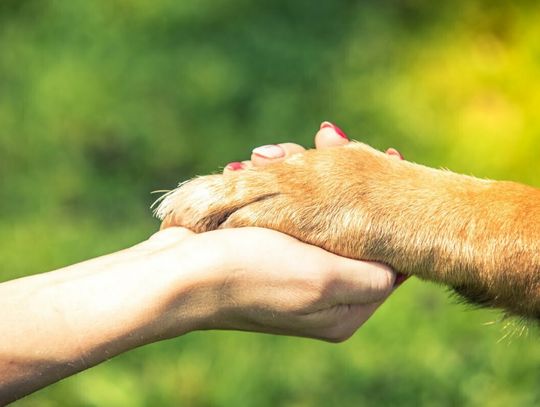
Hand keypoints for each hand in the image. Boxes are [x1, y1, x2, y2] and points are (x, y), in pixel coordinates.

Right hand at [152, 121, 403, 340]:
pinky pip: (285, 210)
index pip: (387, 256)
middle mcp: (322, 293)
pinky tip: (251, 165)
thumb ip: (374, 275)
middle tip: (326, 137)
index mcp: (344, 309)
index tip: (388, 158)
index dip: (390, 209)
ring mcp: (292, 269)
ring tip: (267, 154)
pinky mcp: (264, 249)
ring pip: (316, 210)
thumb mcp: (324, 279)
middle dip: (337, 180)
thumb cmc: (250, 273)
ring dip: (298, 174)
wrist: (176, 273)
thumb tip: (397, 264)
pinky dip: (273, 183)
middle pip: (351, 226)